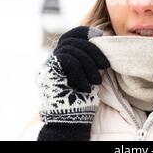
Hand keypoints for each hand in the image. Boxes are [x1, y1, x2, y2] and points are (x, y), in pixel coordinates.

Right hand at [36, 26, 109, 140]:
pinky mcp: (47, 73)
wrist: (71, 119)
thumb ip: (89, 57)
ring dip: (89, 65)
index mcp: (62, 56)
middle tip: (105, 65)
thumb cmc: (83, 98)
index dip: (84, 32)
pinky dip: (80, 73)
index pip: (70, 35)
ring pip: (71, 50)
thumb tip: (100, 38)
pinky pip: (67, 62)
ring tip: (97, 81)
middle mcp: (52, 59)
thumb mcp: (90, 73)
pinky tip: (87, 87)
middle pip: (72, 41)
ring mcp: (48, 65)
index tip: (99, 35)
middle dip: (92, 50)